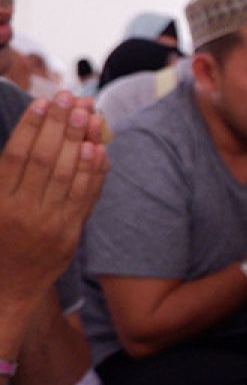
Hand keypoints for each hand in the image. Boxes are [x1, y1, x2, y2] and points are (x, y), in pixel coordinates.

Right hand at [0, 92, 107, 304]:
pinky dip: (93, 171)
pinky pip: (85, 197)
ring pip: (68, 175)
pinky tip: (99, 148)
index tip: (44, 101)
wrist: (10, 288)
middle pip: (44, 160)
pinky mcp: (71, 234)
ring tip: (90, 114)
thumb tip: (23, 136)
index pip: (14, 156)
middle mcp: (21, 212)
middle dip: (60, 125)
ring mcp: (49, 224)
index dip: (30, 126)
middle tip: (72, 97)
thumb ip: (2, 174)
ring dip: (81, 141)